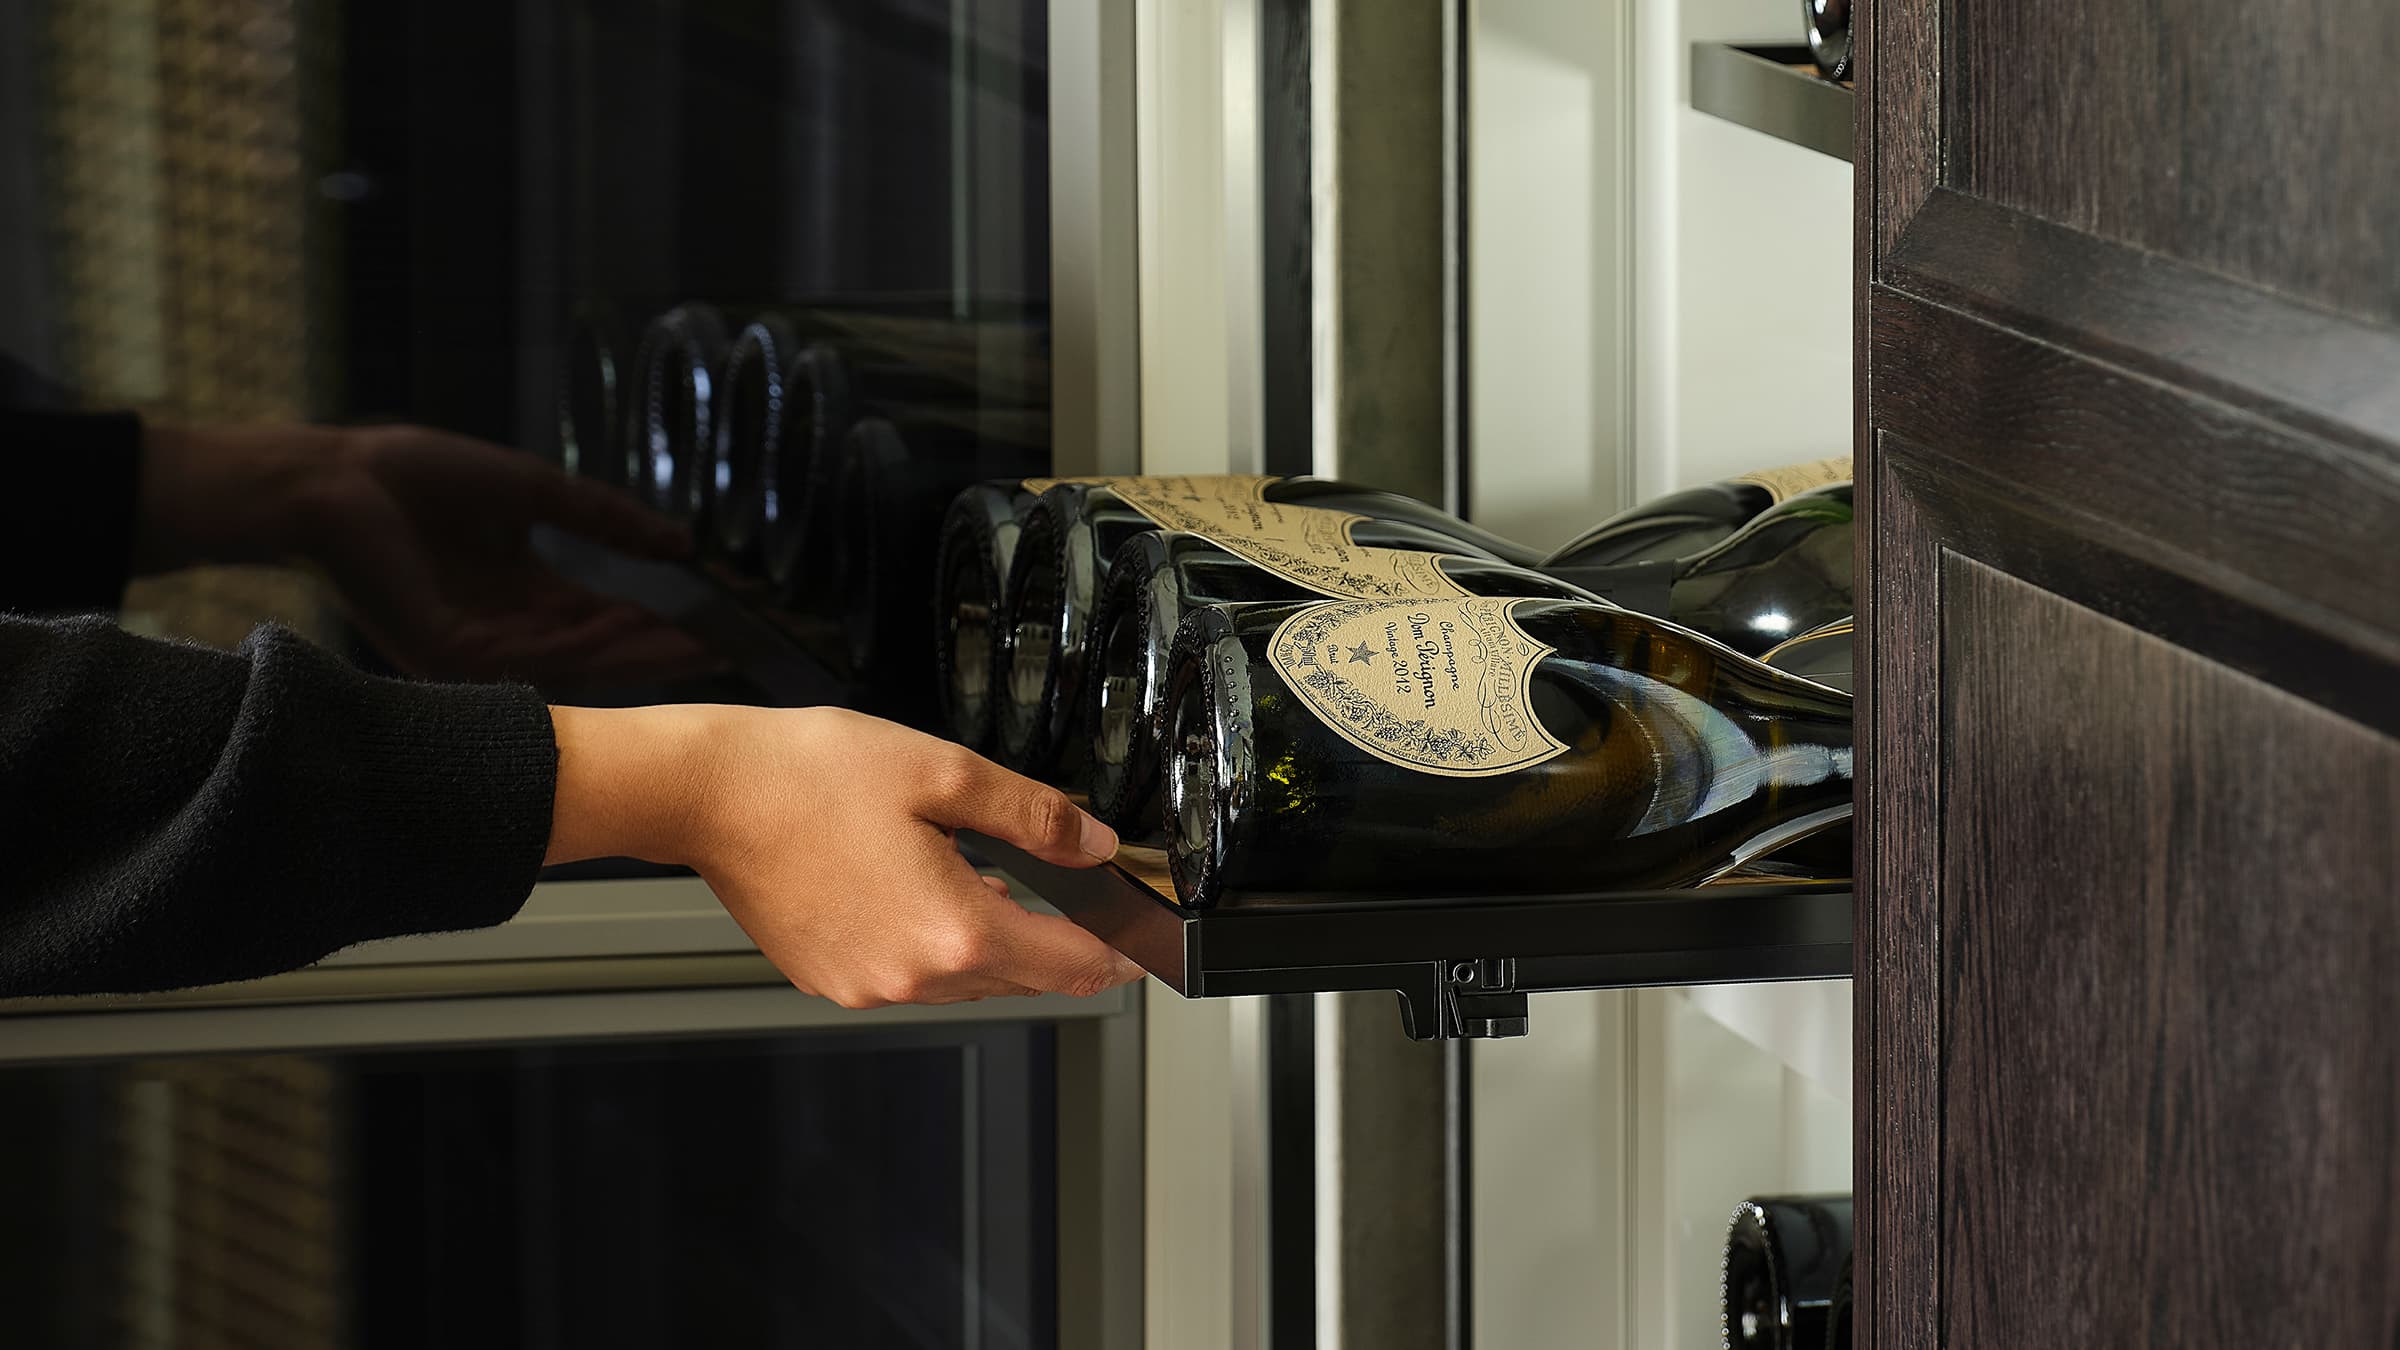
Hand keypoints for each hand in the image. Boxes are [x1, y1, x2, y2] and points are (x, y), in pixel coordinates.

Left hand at [138, 422, 711, 683]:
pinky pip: (525, 657)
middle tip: (719, 651)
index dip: (656, 623)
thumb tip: (682, 543)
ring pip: (568, 662)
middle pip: (596, 652)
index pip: (601, 617)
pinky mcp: (445, 654)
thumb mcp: (534, 489)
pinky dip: (576, 642)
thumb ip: (605, 517)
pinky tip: (618, 624)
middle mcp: (503, 631)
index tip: (713, 625)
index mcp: (519, 594)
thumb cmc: (416, 476)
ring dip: (629, 653)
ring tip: (685, 643)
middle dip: (657, 652)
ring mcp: (475, 649)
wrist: (331, 480)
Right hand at [544, 704, 1144, 1006]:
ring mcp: (865, 985)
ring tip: (979, 874)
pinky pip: (908, 974)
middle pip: (1019, 976)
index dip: (1115, 954)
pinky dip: (930, 942)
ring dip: (988, 939)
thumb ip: (1036, 815)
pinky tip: (917, 886)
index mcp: (953, 930)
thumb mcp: (945, 773)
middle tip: (1067, 892)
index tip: (1137, 946)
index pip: (1070, 965)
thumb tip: (1095, 843)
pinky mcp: (831, 979)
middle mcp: (911, 976)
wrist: (706, 793)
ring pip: (963, 978)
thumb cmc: (807, 776)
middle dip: (1052, 940)